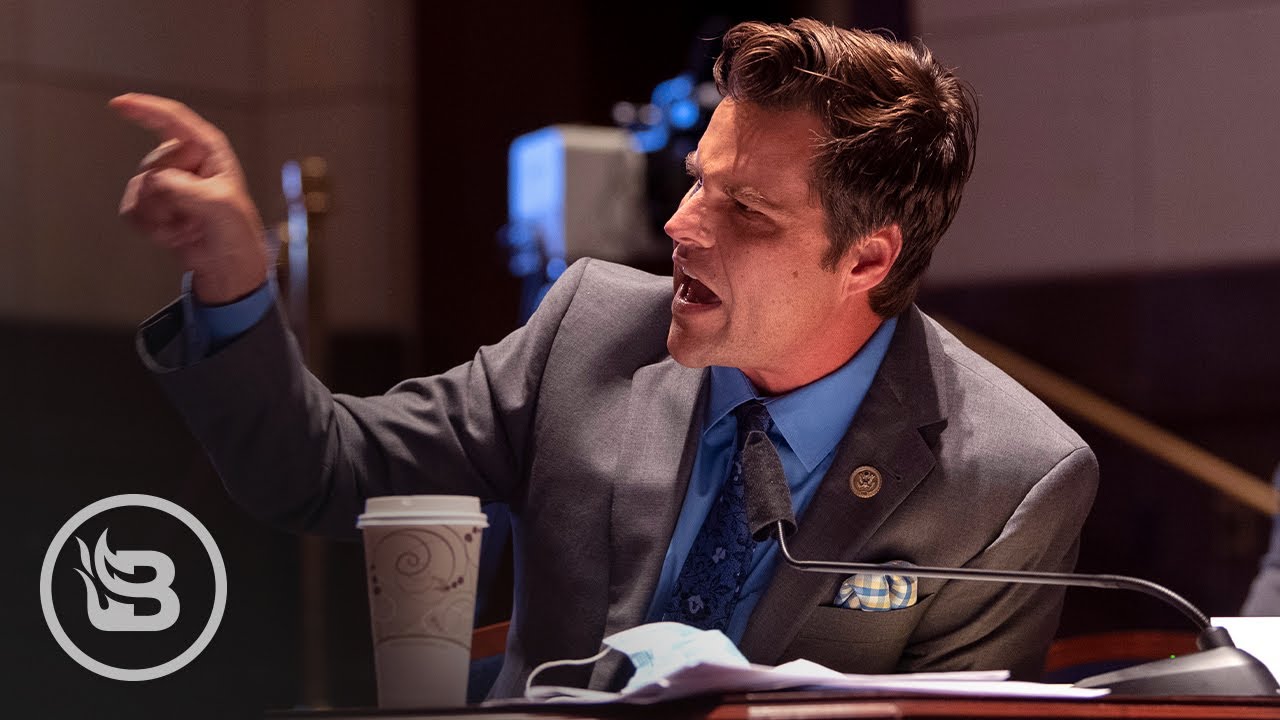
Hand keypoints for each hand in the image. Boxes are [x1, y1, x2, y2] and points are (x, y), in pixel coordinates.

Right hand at [111, 93, 267, 304]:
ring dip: (161, 216)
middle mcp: (184, 161)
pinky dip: (149, 227)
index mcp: (208, 150)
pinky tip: (172, 235)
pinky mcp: (150, 203)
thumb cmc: (235, 232)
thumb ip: (188, 190)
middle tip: (193, 217)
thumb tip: (156, 180)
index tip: (119, 104)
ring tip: (187, 227)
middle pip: (153, 164)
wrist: (226, 265)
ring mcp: (165, 181)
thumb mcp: (221, 208)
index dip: (145, 108)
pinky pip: (130, 209)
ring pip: (138, 189)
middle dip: (167, 197)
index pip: (173, 120)